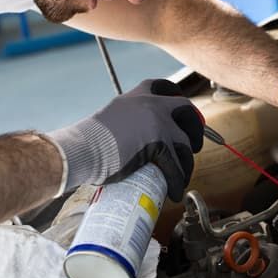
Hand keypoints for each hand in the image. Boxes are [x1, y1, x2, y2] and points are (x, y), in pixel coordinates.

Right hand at [49, 79, 203, 200]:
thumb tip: (134, 137)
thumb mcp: (113, 117)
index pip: (165, 87)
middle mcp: (151, 105)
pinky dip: (178, 180)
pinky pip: (176, 165)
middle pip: (187, 110)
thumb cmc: (88, 140)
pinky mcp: (158, 145)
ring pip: (185, 144)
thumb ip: (128, 120)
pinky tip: (174, 190)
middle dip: (195, 128)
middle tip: (193, 146)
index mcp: (138, 95)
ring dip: (187, 163)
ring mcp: (157, 124)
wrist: (81, 148)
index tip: (183, 112)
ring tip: (181, 177)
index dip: (178, 99)